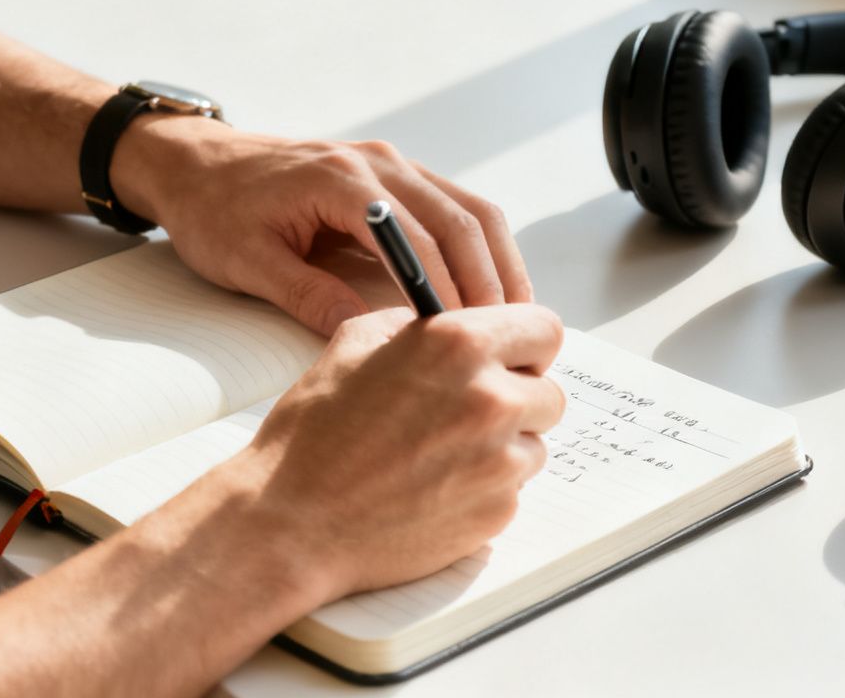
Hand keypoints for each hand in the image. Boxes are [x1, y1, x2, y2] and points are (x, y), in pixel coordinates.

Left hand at [113, 115, 534, 334]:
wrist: (193, 163)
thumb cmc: (212, 210)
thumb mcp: (247, 262)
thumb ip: (308, 296)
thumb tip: (370, 337)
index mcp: (341, 180)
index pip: (420, 238)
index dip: (451, 291)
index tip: (470, 338)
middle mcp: (376, 162)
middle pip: (461, 218)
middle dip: (492, 279)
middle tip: (512, 336)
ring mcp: (389, 163)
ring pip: (468, 207)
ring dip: (496, 261)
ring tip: (514, 318)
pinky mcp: (391, 174)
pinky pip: (452, 205)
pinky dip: (478, 245)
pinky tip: (487, 287)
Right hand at [230, 303, 567, 600]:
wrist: (294, 522)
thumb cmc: (314, 432)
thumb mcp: (354, 343)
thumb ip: (416, 324)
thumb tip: (447, 321)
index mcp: (459, 345)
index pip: (544, 328)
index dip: (524, 344)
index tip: (508, 357)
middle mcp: (491, 399)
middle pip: (549, 392)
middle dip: (515, 397)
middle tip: (467, 410)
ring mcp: (500, 463)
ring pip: (534, 444)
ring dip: (503, 447)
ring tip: (439, 454)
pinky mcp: (497, 513)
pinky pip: (513, 490)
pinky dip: (484, 489)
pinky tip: (433, 488)